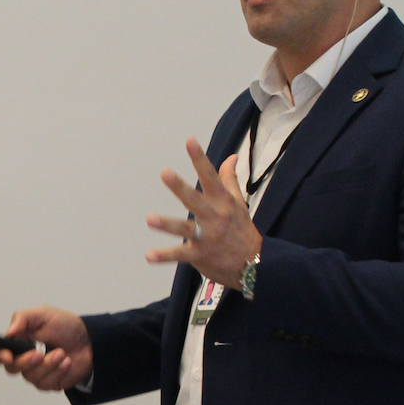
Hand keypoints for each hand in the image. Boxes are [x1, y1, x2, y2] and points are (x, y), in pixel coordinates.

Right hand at [0, 307, 93, 392]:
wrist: (89, 340)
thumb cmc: (64, 326)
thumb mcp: (43, 314)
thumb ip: (23, 318)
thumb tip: (8, 333)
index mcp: (18, 342)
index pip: (0, 353)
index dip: (0, 356)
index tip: (8, 356)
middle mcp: (24, 359)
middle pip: (12, 369)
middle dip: (26, 362)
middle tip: (40, 353)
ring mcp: (36, 373)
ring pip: (31, 377)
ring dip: (48, 365)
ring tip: (62, 353)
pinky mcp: (49, 383)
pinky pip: (46, 383)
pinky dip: (58, 372)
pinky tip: (67, 363)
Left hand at [144, 136, 263, 290]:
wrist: (255, 264)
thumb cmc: (241, 229)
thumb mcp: (238, 202)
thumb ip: (229, 179)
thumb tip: (232, 156)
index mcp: (222, 201)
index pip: (210, 176)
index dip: (199, 158)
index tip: (190, 140)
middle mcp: (214, 217)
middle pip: (194, 199)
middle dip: (179, 187)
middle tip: (165, 172)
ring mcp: (207, 237)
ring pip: (185, 228)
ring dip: (167, 224)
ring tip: (150, 219)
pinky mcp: (200, 255)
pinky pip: (179, 255)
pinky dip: (164, 256)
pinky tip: (149, 256)